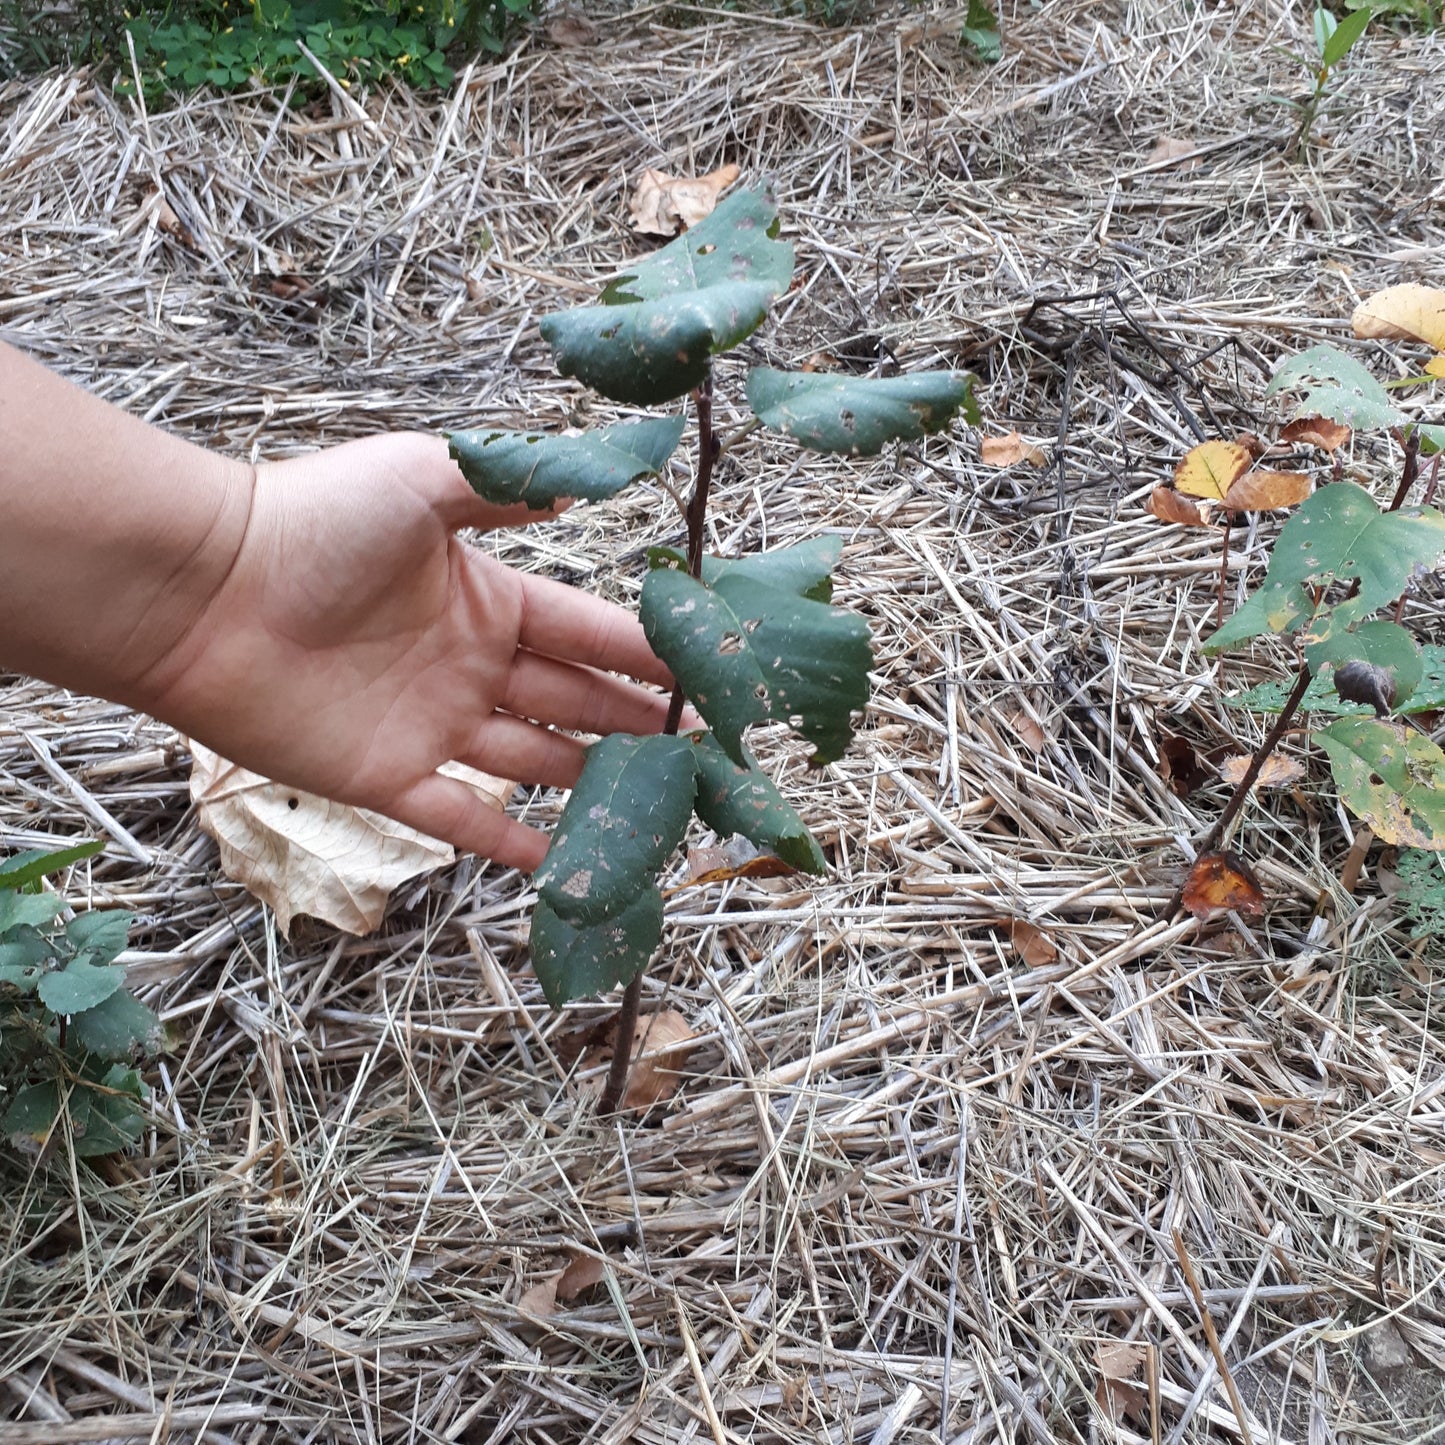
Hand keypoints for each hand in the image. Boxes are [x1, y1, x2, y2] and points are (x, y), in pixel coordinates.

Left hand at [139, 432, 677, 871]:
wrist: (203, 591)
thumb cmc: (312, 523)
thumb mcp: (424, 479)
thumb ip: (506, 488)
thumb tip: (581, 491)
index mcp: (488, 599)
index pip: (587, 634)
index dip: (645, 654)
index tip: (704, 675)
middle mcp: (470, 665)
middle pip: (573, 703)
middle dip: (636, 724)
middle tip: (702, 751)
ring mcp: (431, 725)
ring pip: (532, 762)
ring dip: (591, 783)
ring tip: (655, 808)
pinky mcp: (388, 777)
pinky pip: (462, 818)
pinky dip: (510, 841)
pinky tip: (561, 862)